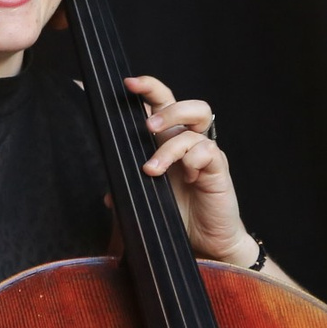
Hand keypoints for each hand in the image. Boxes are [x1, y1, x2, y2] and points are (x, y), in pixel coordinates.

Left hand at [126, 74, 254, 265]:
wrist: (207, 243)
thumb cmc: (178, 215)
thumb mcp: (147, 198)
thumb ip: (129, 190)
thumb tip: (108, 194)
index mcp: (171, 141)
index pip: (163, 104)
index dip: (149, 88)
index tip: (129, 84)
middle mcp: (190, 142)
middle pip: (188, 104)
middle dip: (166, 109)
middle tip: (146, 127)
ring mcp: (206, 154)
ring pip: (198, 123)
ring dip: (171, 143)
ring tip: (153, 168)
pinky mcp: (218, 168)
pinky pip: (207, 151)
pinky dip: (192, 161)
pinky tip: (187, 179)